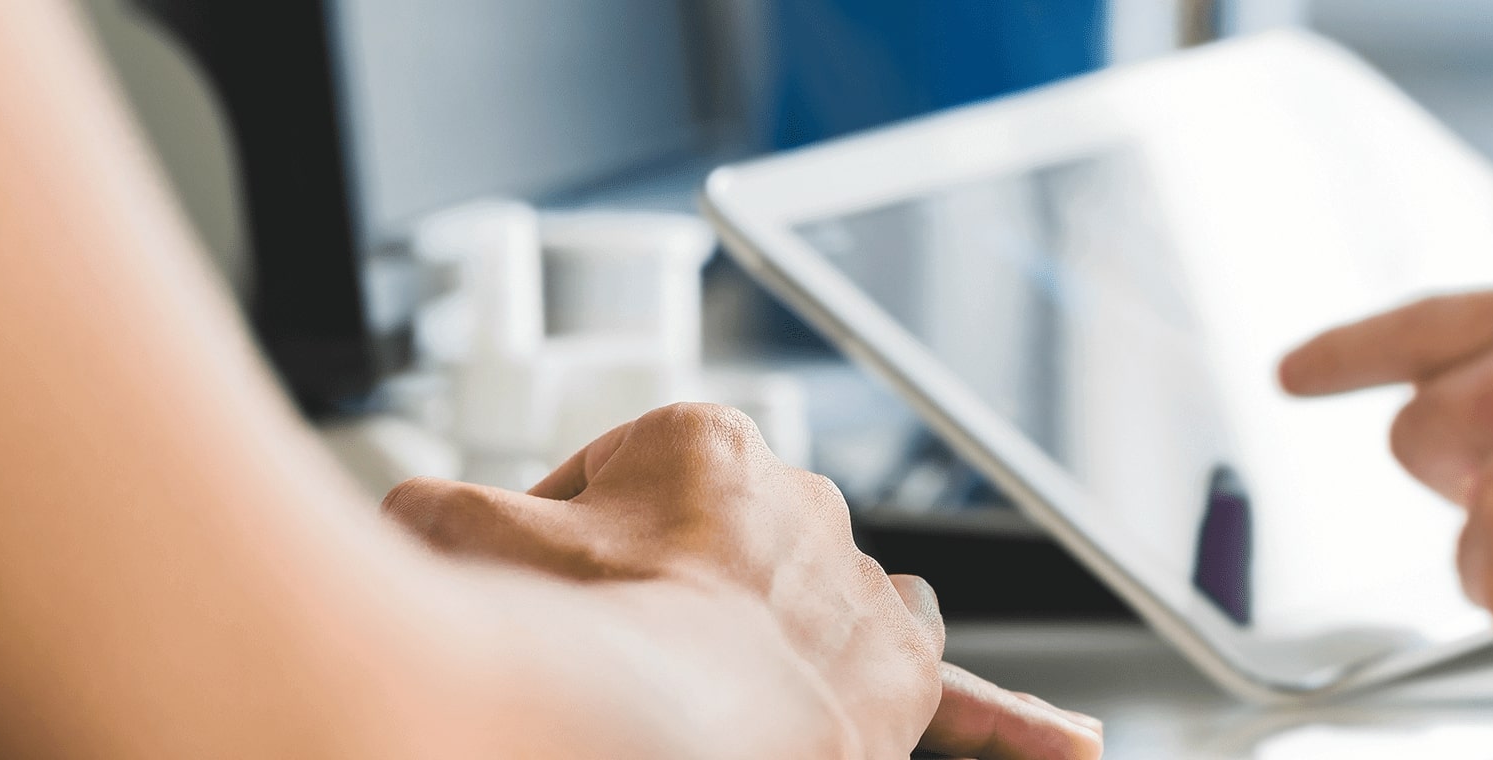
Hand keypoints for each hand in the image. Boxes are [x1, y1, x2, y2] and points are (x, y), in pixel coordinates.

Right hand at [381, 404, 1100, 758]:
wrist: (650, 718)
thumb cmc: (560, 630)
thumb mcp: (449, 533)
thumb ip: (436, 512)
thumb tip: (423, 518)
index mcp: (696, 444)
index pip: (621, 487)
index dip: (570, 551)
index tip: (548, 601)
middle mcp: (800, 501)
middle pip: (728, 548)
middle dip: (677, 594)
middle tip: (617, 652)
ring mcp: (857, 589)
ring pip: (832, 602)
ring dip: (799, 636)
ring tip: (754, 686)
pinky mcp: (901, 679)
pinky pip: (958, 694)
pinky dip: (1006, 721)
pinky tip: (1068, 748)